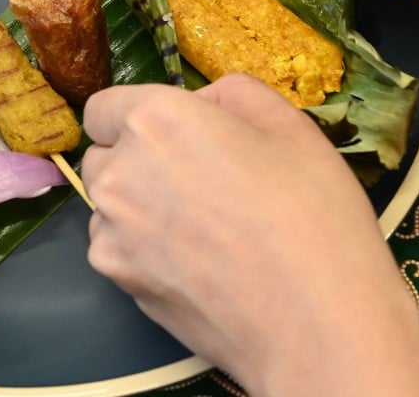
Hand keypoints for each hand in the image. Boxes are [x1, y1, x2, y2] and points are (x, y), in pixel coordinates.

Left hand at [81, 74, 418, 396]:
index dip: (134, 119)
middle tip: (194, 182)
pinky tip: (194, 262)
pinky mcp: (120, 282)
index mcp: (155, 121)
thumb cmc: (313, 216)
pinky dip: (141, 251)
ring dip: (135, 206)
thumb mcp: (290, 126)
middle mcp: (119, 172)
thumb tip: (205, 102)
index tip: (168, 137)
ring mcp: (113, 232)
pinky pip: (117, 251)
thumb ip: (233, 95)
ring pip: (107, 206)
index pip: (103, 109)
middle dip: (133, 160)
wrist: (317, 322)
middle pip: (101, 156)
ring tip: (200, 228)